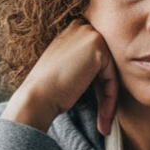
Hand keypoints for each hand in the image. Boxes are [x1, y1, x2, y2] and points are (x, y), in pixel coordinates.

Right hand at [1, 18, 118, 135]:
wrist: (37, 97)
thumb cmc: (48, 90)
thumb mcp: (68, 67)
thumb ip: (86, 63)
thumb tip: (108, 74)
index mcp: (73, 30)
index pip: (98, 60)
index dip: (100, 87)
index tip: (100, 110)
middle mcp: (82, 26)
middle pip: (107, 65)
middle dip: (107, 93)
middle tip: (104, 119)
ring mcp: (90, 34)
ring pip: (111, 72)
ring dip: (110, 100)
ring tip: (104, 123)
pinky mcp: (98, 47)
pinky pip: (113, 77)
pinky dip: (111, 98)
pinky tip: (103, 116)